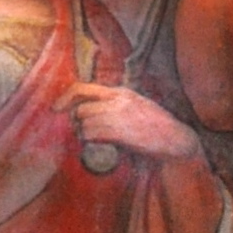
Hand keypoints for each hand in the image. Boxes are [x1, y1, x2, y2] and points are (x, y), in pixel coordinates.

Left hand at [67, 82, 199, 162]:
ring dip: (84, 134)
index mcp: (121, 92)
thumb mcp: (137, 106)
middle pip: (81, 108)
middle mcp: (118, 100)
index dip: (65, 97)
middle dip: (77, 122)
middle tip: (84, 133)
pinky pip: (92, 134)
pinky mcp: (120, 131)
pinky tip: (99, 145)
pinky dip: (90, 141)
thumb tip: (94, 113)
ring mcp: (119, 115)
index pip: (83, 88)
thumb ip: (117, 105)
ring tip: (94, 141)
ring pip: (84, 122)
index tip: (56, 108)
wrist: (176, 139)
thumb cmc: (158, 127)